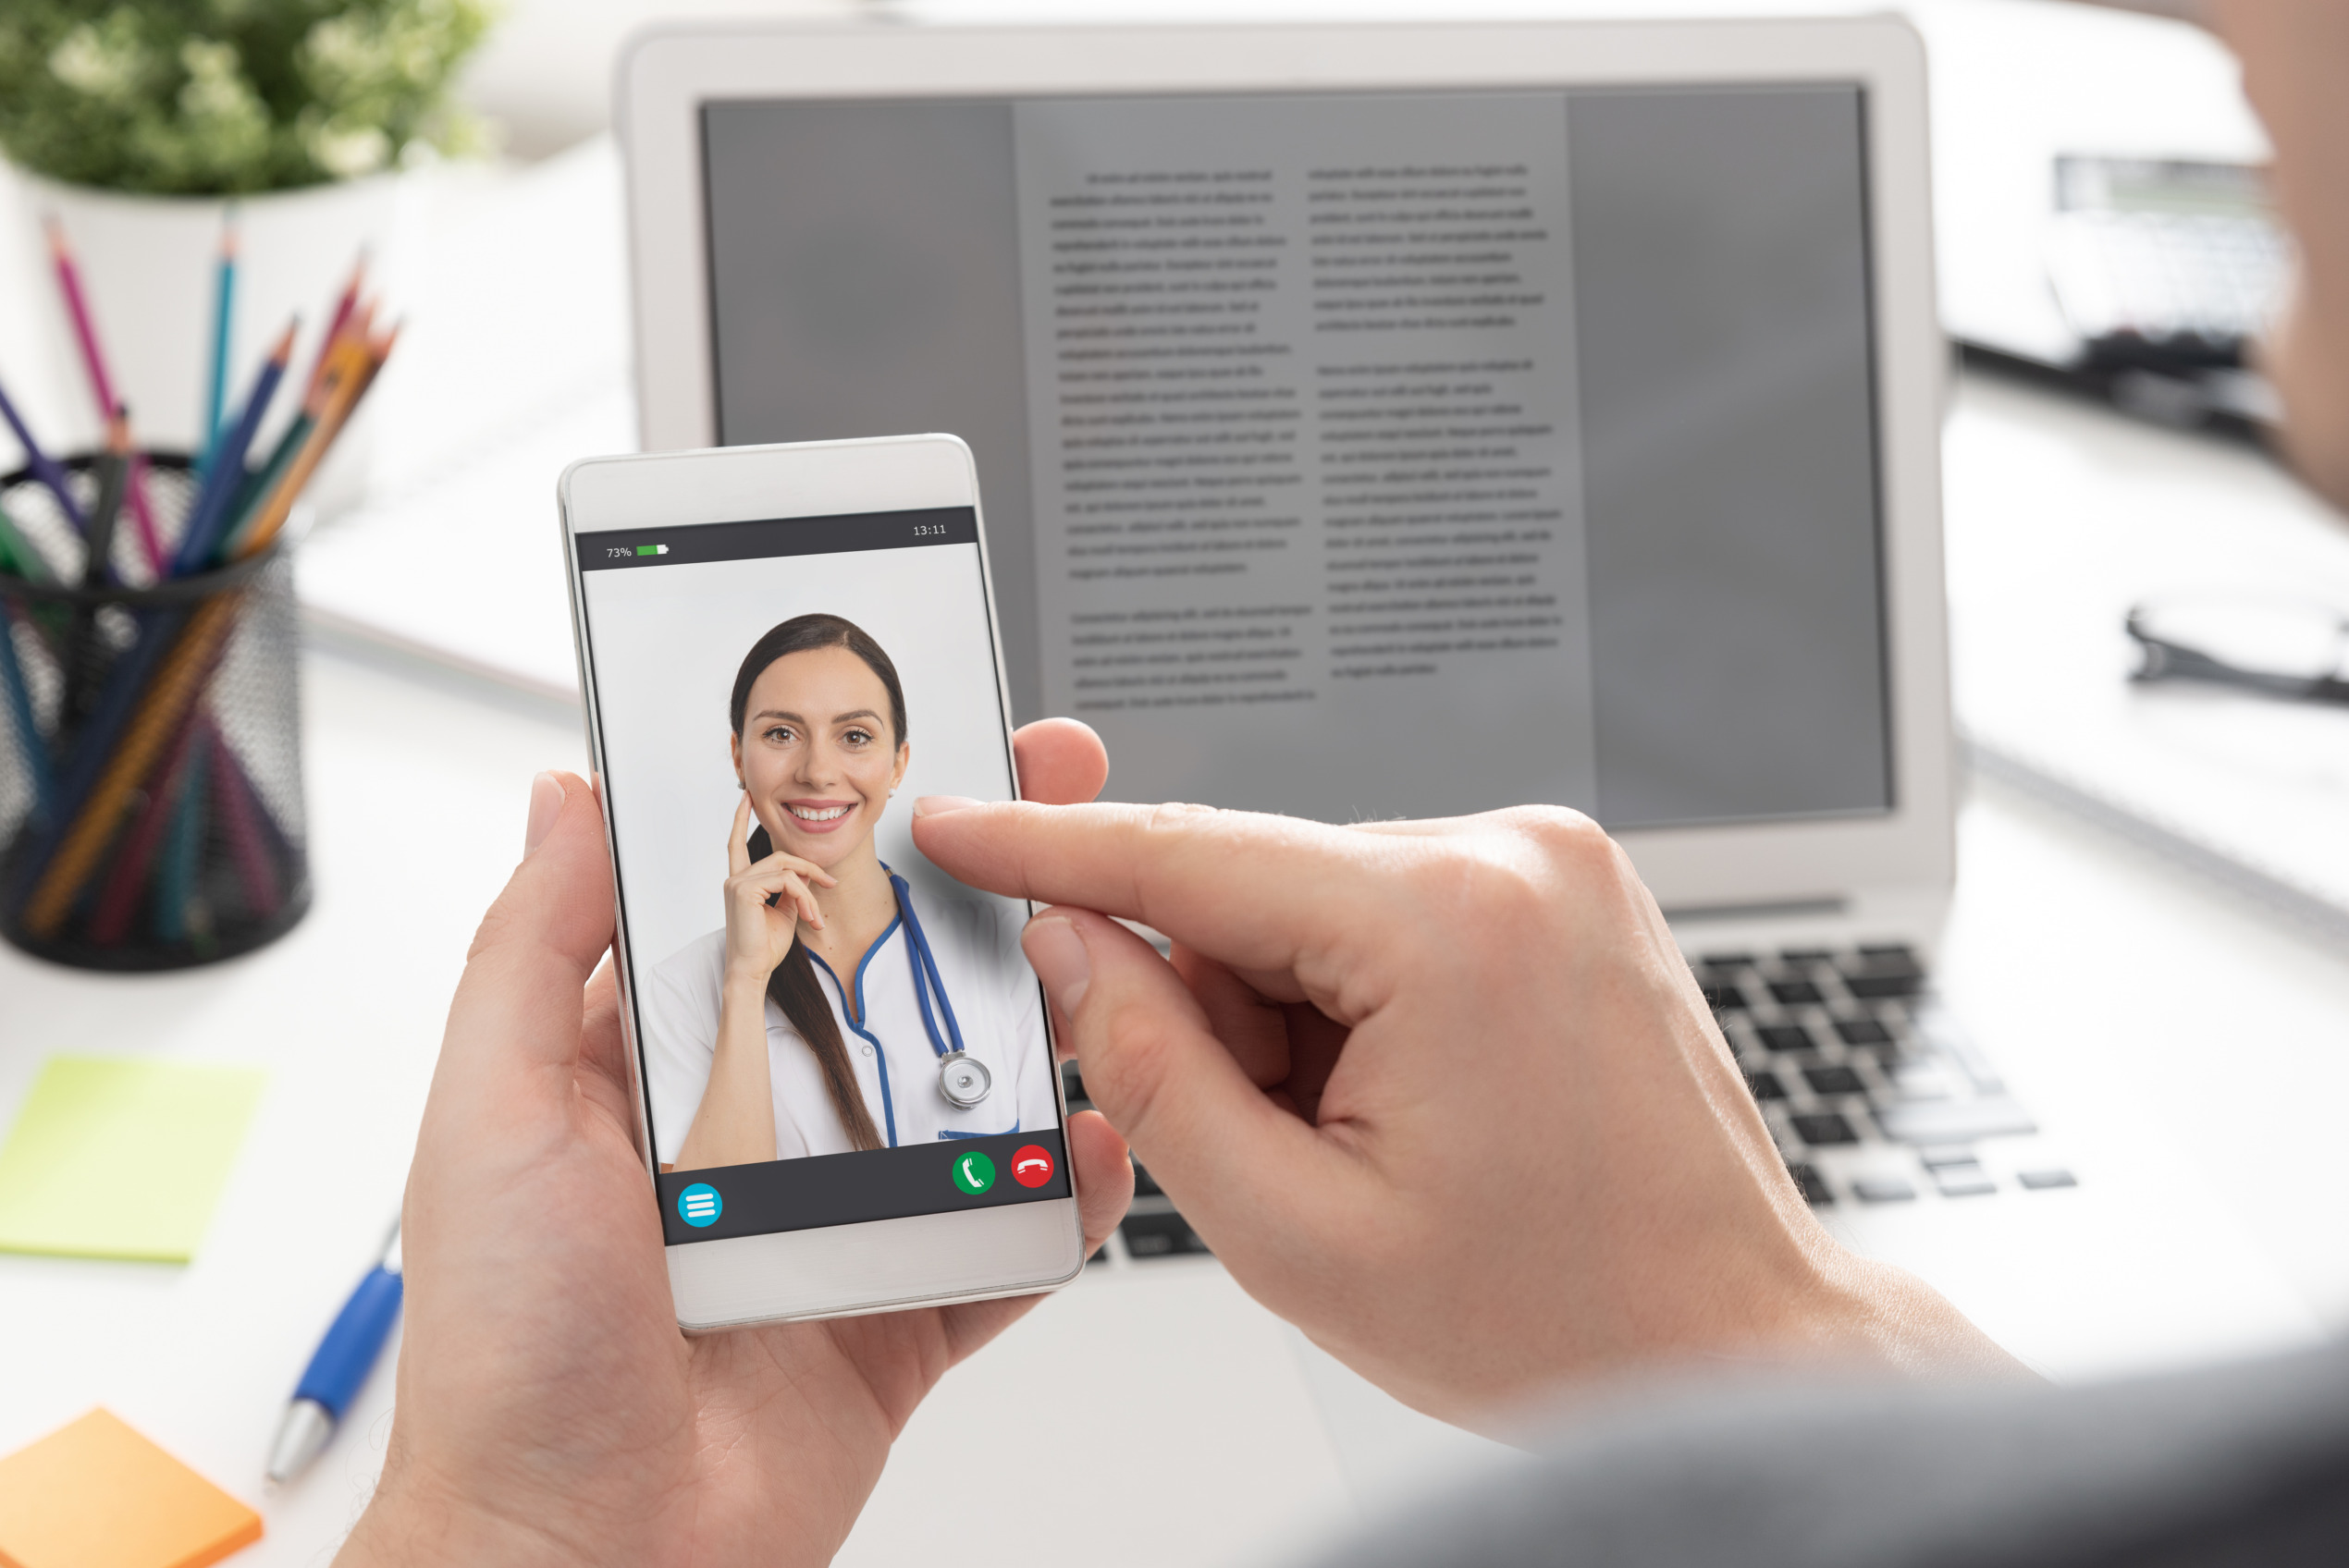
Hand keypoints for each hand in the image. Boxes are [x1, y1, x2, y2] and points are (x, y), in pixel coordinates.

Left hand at [339, 721, 1127, 1567]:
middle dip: (975, 912)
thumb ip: (536, 947)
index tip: (918, 760)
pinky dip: (1063, 1200)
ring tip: (1092, 978)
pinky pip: (1010, 1239)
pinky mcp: (904, 1306)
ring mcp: (841, 1217)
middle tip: (1053, 836)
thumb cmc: (507, 1354)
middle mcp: (757, 1128)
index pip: (763, 913)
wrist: (581, 1556)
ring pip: (967, 1101)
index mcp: (657, 1064)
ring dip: (1036, 1042)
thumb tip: (566, 795)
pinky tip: (1091, 1149)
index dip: (838, 835)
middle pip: (890, 992)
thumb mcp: (495, 1111)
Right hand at [720, 794, 832, 985]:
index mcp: (741, 882)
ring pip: (787, 870)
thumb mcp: (785, 912)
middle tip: (832, 883)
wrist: (753, 971)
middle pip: (781, 857)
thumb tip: (805, 876)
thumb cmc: (766, 947)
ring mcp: (737, 882)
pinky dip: (804, 897)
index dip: (742, 819)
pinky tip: (808, 917)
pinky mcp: (744, 890)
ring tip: (815, 917)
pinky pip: (786, 882)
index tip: (747, 797)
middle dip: (810, 868)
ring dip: (809, 892)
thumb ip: (791, 890)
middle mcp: (735, 878)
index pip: (737, 843)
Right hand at [911, 800, 2022, 1431]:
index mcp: (1451, 925)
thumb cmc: (1560, 1313)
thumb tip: (1073, 949)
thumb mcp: (1298, 1234)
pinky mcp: (1563, 889)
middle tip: (1277, 1145)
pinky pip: (1389, 913)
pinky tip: (1408, 1104)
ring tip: (1375, 1144)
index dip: (1050, 848)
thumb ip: (1154, 1074)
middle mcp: (1515, 857)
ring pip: (1317, 907)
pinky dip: (1352, 1001)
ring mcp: (1552, 864)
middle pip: (1256, 891)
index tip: (960, 825)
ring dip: (1293, 1017)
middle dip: (1218, 1010)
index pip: (1193, 855)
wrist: (1729, 1338)